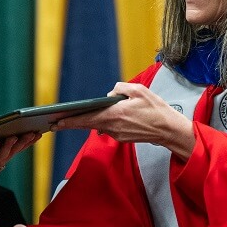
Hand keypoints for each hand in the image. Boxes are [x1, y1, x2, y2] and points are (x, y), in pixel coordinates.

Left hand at [0, 132, 39, 189]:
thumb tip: (10, 126)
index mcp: (0, 154)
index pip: (17, 146)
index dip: (28, 141)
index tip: (38, 132)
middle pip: (14, 151)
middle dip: (24, 142)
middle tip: (32, 133)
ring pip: (4, 157)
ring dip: (9, 146)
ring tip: (14, 136)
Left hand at [51, 83, 195, 158]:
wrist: (169, 130)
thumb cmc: (156, 109)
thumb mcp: (140, 90)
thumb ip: (121, 88)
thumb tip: (111, 94)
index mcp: (115, 114)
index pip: (87, 119)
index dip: (70, 121)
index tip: (57, 122)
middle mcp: (114, 127)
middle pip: (88, 124)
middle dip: (73, 123)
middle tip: (56, 123)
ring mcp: (118, 134)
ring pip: (100, 126)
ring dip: (92, 121)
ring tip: (79, 116)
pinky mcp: (123, 138)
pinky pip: (110, 128)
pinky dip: (106, 122)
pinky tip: (106, 117)